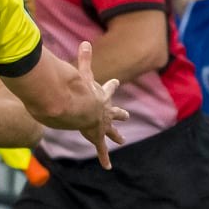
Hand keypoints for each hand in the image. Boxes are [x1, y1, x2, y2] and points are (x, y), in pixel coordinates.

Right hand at [75, 40, 129, 168]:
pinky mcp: (97, 136)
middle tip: (126, 115)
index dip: (110, 86)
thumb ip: (84, 59)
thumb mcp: (82, 74)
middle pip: (114, 112)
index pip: (108, 89)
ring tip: (121, 140)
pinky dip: (104, 158)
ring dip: (116, 135)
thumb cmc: (82, 91)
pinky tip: (108, 166)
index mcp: (102, 96)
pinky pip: (101, 150)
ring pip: (110, 132)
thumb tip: (84, 42)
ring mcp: (102, 125)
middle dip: (120, 114)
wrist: (83, 107)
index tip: (115, 83)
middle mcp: (105, 111)